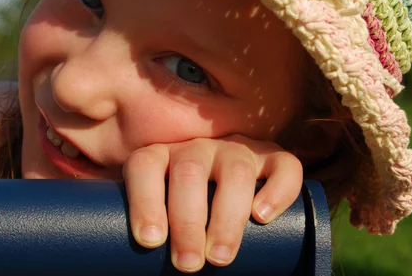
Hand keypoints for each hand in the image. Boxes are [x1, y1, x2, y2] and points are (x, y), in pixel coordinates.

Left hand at [122, 135, 302, 272]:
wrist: (218, 186)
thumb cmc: (181, 211)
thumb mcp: (158, 214)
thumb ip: (148, 230)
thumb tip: (128, 268)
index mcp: (162, 156)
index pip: (145, 166)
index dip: (144, 201)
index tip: (149, 242)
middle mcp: (197, 148)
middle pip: (189, 172)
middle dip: (187, 222)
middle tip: (188, 264)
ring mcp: (235, 149)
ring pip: (235, 171)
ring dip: (227, 218)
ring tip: (220, 258)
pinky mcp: (271, 157)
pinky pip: (283, 164)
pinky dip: (277, 190)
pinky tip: (263, 217)